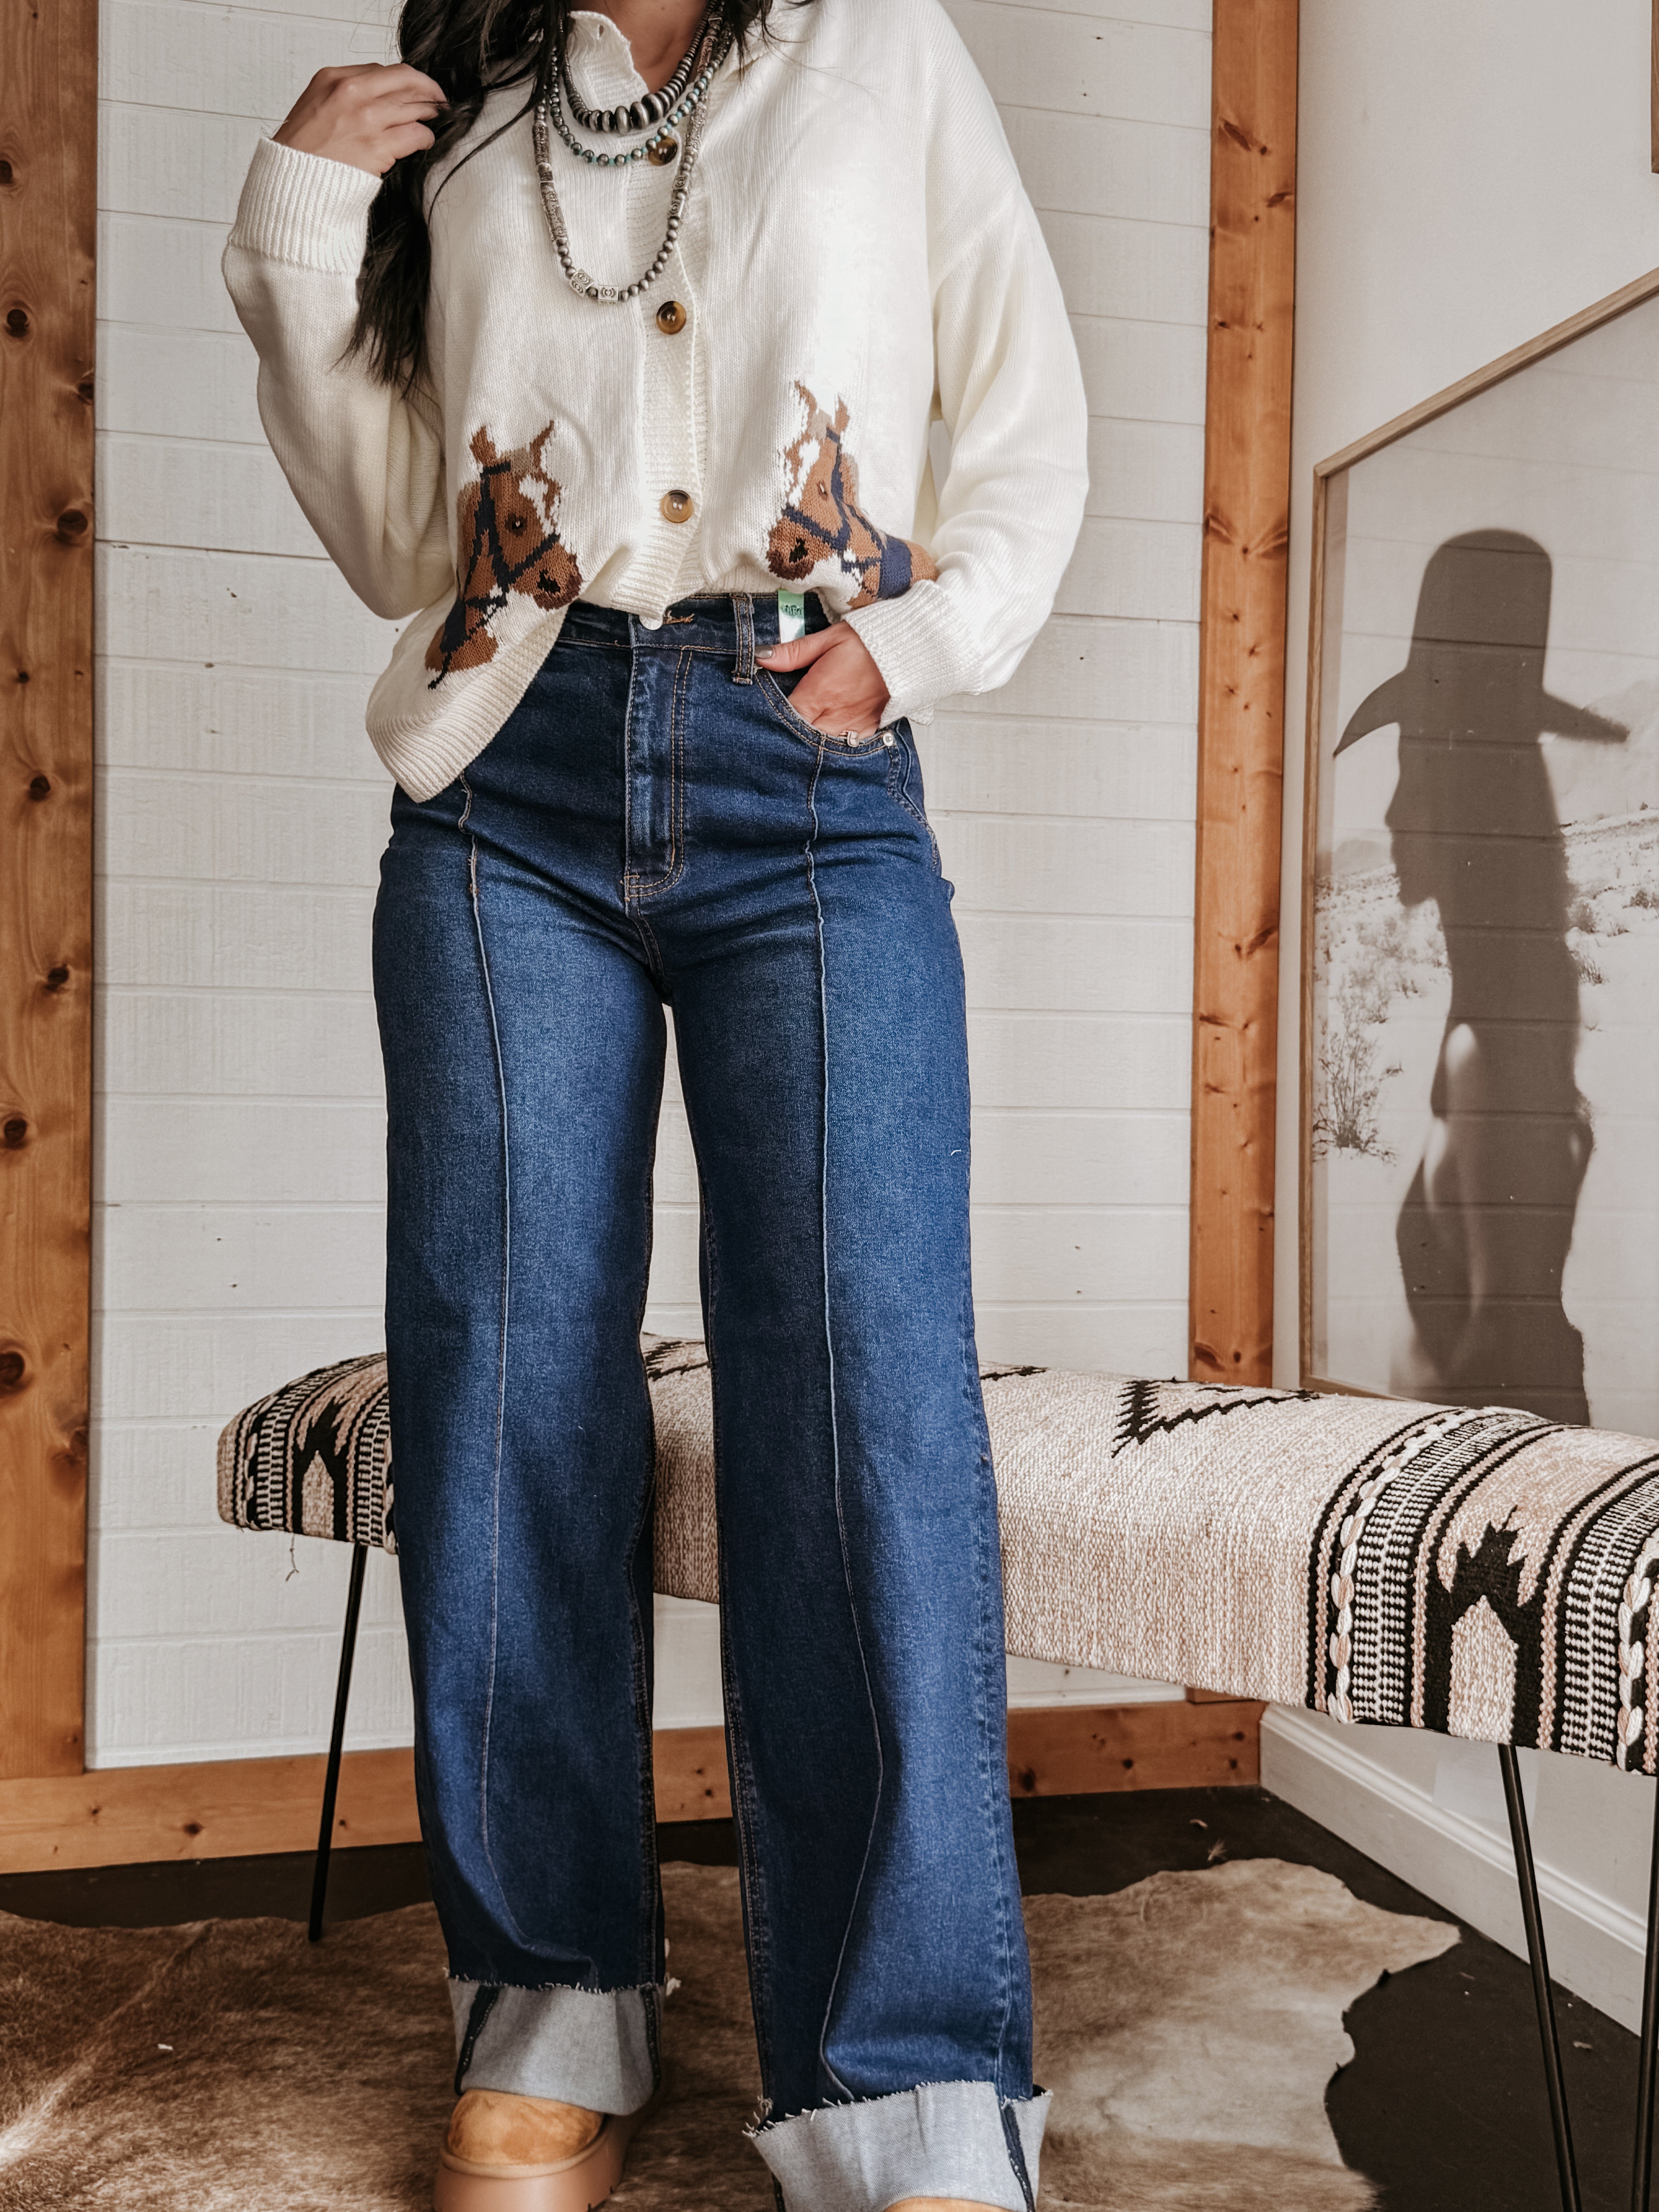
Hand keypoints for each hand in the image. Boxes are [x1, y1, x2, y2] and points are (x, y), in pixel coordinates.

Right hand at [273, 64, 447, 175]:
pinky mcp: (378, 146)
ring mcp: (366, 119)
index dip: (403, 80)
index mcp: (333, 78)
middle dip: (426, 89)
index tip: (413, 87)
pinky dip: (426, 137)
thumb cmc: (301, 151)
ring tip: (434, 119)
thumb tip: (375, 95)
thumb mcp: (316, 106)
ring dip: (430, 113)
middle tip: (437, 100)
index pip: (381, 70)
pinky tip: (425, 141)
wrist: (292, 182)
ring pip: (414, 106)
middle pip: (404, 81)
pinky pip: (416, 134)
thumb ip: (344, 96)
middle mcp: (352, 92)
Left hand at [756, 626, 889, 736]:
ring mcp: (852, 727)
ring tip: (804, 731)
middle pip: (801, 737)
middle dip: (790, 733)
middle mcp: (834, 716)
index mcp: (819, 694)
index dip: (773, 716)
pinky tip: (828, 734)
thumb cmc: (869, 642)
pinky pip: (844, 745)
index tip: (764, 713)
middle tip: (780, 727)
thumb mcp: (829, 639)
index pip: (786, 717)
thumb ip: (794, 653)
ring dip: (811, 741)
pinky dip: (834, 742)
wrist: (910, 651)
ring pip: (821, 747)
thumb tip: (762, 657)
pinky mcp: (868, 731)